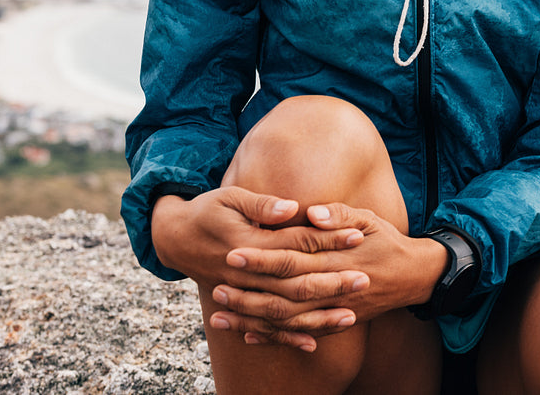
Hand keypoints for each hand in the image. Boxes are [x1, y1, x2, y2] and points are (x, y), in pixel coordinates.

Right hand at [151, 187, 368, 348]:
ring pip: (283, 311)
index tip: (357, 236)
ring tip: (350, 316)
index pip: (296, 243)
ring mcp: (241, 294)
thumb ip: (262, 205)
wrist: (174, 237)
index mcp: (248, 244)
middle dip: (331, 282)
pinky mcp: (238, 305)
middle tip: (364, 280)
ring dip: (317, 315)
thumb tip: (292, 208)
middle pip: (295, 282)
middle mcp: (246, 275)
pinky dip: (287, 337)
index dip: (328, 240)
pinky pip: (264, 327)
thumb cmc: (208, 210)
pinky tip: (313, 342)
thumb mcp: (230, 197)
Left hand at [209, 202, 446, 350]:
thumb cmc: (387, 241)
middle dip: (248, 292)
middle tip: (216, 287)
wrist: (415, 276)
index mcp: (337, 258)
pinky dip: (275, 337)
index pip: (293, 258)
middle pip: (284, 293)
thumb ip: (340, 215)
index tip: (234, 253)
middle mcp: (334, 288)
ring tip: (221, 314)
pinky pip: (302, 333)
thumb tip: (312, 212)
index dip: (262, 258)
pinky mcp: (337, 322)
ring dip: (253, 318)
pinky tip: (248, 336)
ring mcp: (335, 310)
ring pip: (288, 319)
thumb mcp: (369, 218)